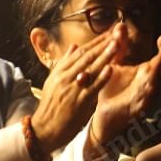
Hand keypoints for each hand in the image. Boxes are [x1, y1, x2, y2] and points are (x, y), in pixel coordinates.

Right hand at [31, 25, 122, 149]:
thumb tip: (73, 46)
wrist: (44, 129)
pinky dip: (101, 78)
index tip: (108, 32)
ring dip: (105, 55)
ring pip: (90, 69)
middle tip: (117, 32)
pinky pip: (92, 88)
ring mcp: (72, 89)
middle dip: (103, 43)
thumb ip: (65, 63)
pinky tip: (111, 69)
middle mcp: (65, 77)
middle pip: (87, 56)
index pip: (80, 52)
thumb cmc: (51, 105)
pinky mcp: (78, 102)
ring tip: (117, 44)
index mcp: (60, 71)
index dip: (95, 41)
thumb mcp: (54, 81)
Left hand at [92, 31, 160, 148]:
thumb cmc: (111, 90)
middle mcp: (150, 84)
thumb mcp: (115, 64)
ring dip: (158, 75)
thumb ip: (119, 47)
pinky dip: (147, 93)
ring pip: (156, 85)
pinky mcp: (138, 109)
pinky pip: (145, 100)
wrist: (103, 115)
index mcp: (146, 73)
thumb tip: (121, 26)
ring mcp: (146, 97)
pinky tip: (148, 85)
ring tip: (159, 66)